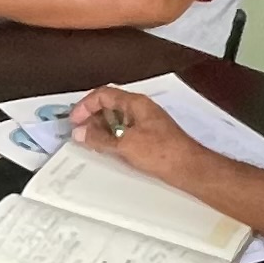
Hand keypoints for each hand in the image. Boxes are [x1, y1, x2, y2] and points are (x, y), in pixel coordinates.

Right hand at [71, 86, 203, 180]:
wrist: (188, 168)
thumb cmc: (162, 152)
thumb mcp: (125, 145)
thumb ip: (100, 138)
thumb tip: (80, 132)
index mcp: (135, 103)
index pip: (104, 94)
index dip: (86, 105)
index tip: (75, 121)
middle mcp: (141, 109)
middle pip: (110, 105)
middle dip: (92, 117)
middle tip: (80, 132)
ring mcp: (146, 122)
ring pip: (117, 118)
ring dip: (101, 128)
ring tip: (91, 142)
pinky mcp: (150, 136)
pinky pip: (125, 131)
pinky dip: (113, 136)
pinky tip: (108, 149)